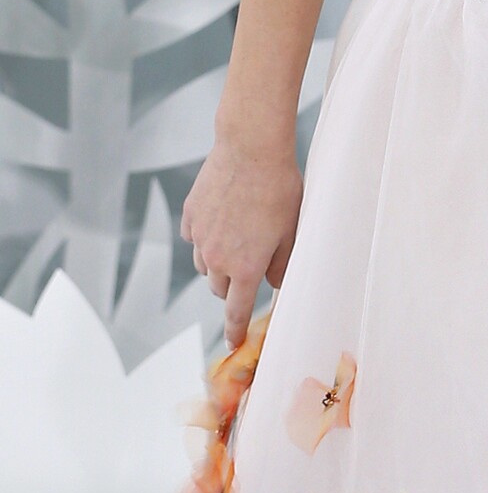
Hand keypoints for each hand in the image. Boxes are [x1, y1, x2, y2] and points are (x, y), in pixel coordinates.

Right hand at [180, 129, 303, 350]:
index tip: (234, 344)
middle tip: (249, 266)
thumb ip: (282, 264)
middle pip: (219, 288)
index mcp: (245, 267)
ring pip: (204, 264)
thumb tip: (273, 284)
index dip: (235, 331)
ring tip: (239, 235)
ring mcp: (200, 237)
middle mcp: (216, 258)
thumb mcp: (292, 230)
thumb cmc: (279, 188)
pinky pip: (195, 237)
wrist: (251, 148)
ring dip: (218, 261)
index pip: (236, 311)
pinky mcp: (190, 215)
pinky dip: (206, 235)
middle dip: (233, 285)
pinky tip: (223, 216)